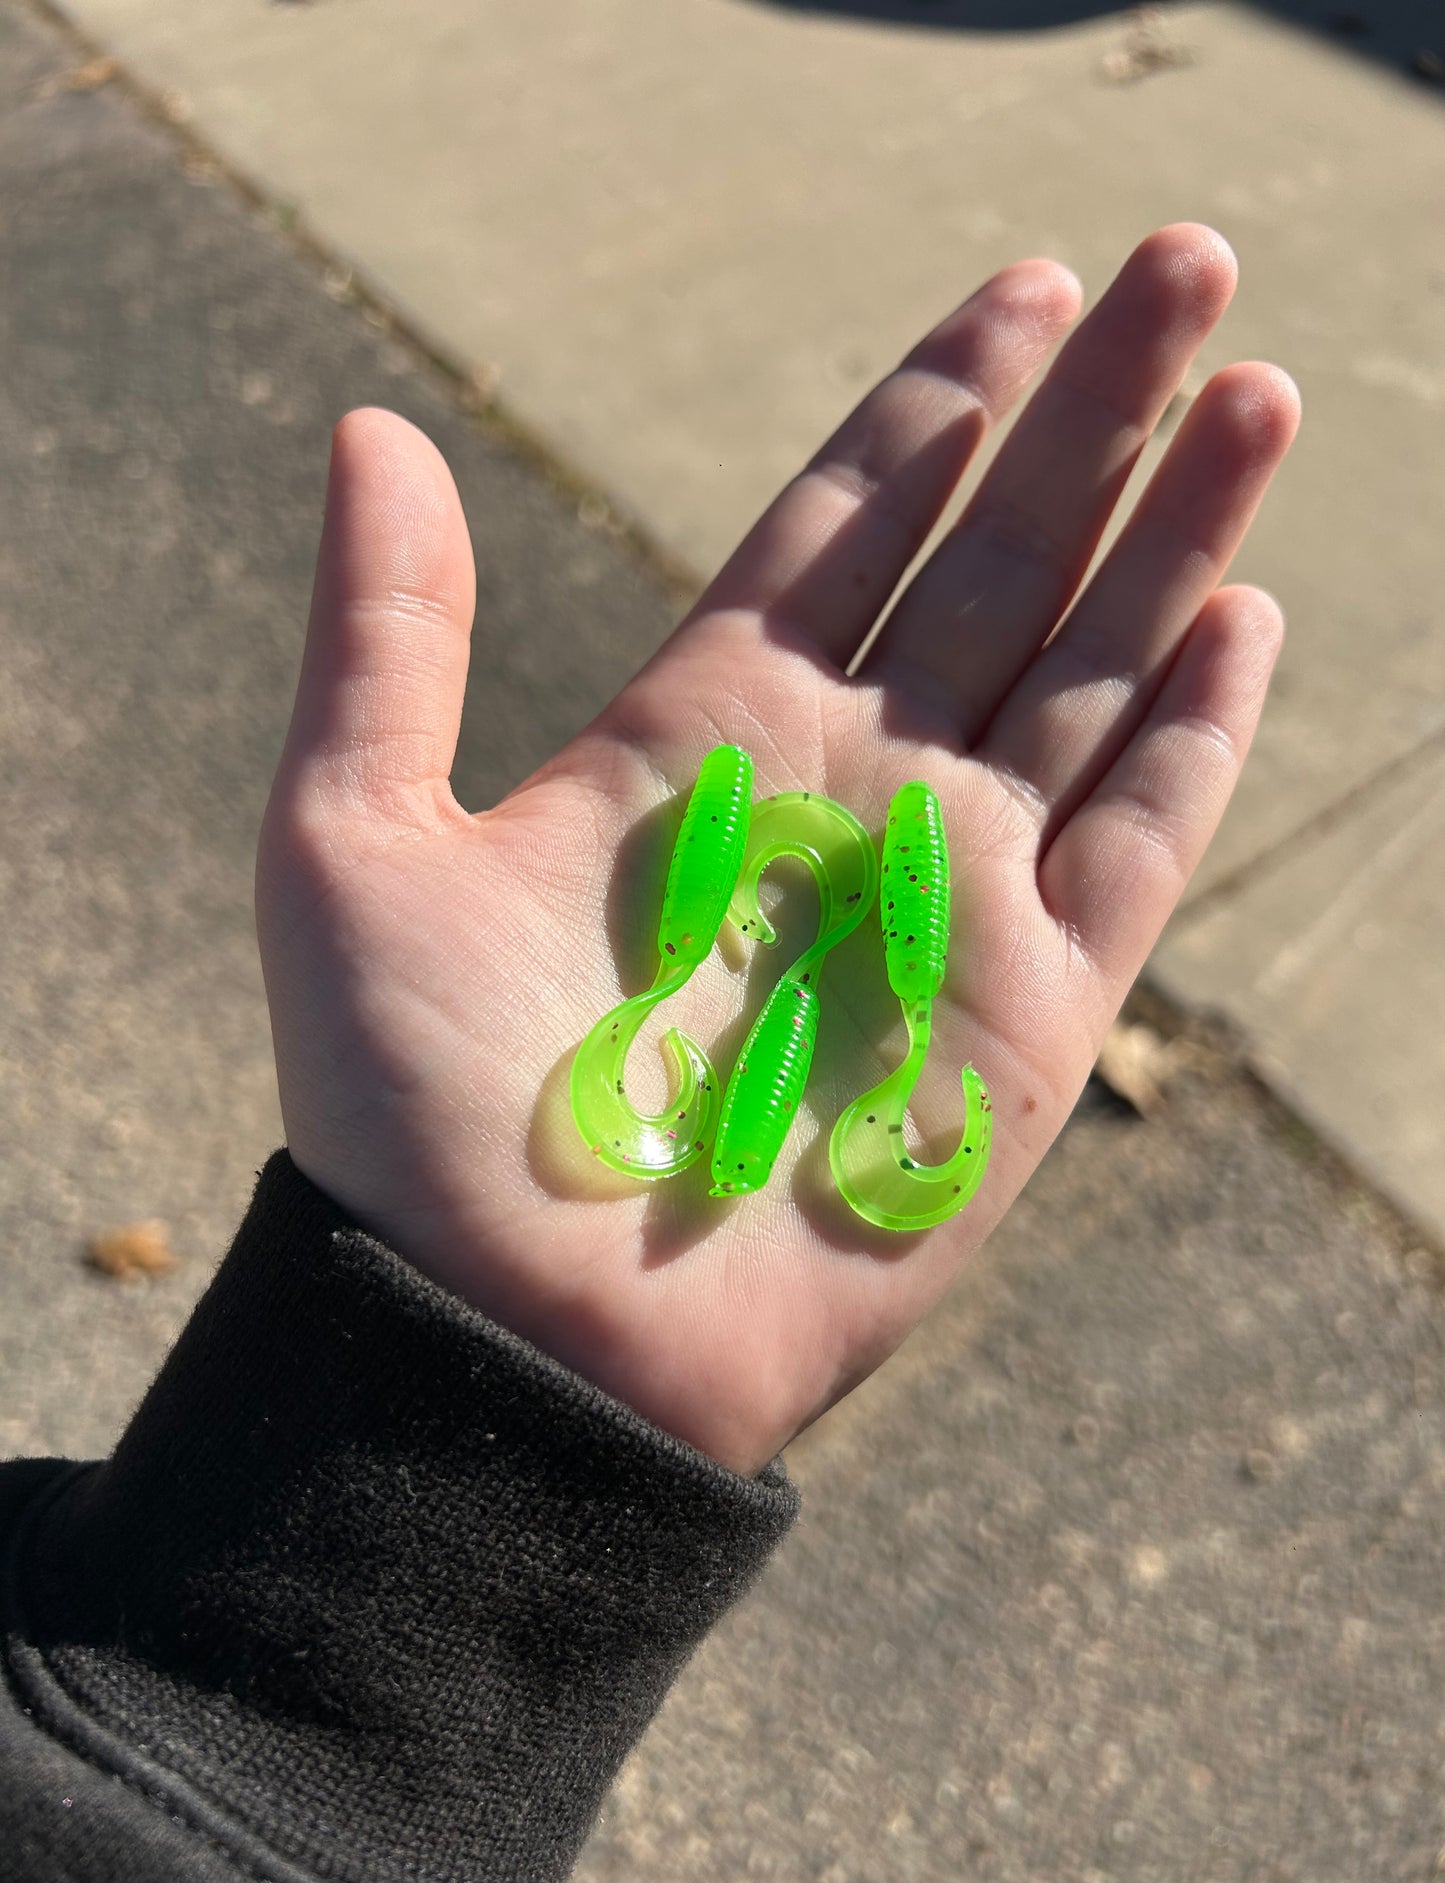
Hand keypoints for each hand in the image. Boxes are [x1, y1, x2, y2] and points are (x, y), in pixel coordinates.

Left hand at [256, 225, 1297, 1475]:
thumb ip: (386, 632)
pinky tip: (1237, 619)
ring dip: (1171, 543)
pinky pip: (1130, 849)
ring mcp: (945, 899)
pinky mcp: (1024, 1017)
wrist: (516, 1339)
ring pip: (1084, 679)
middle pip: (991, 568)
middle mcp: (841, 794)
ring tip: (1251, 391)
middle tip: (1185, 267)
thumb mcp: (352, 840)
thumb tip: (370, 428)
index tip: (1024, 291)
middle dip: (1091, 422)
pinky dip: (1185, 738)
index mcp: (700, 735)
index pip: (846, 529)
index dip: (936, 408)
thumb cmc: (416, 1112)